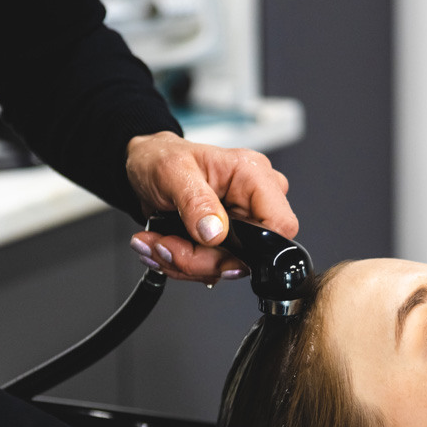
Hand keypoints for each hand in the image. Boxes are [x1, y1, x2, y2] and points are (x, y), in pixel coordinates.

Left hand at [125, 131, 298, 283]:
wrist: (144, 168)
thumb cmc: (161, 158)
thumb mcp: (171, 171)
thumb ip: (195, 201)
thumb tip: (216, 232)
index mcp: (253, 177)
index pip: (281, 224)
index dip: (255, 247)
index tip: (214, 246)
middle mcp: (253, 202)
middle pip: (250, 256)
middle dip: (201, 258)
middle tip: (167, 245)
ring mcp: (242, 226)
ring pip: (228, 267)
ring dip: (188, 263)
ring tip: (159, 243)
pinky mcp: (228, 243)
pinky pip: (215, 268)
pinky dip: (186, 263)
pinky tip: (167, 245)